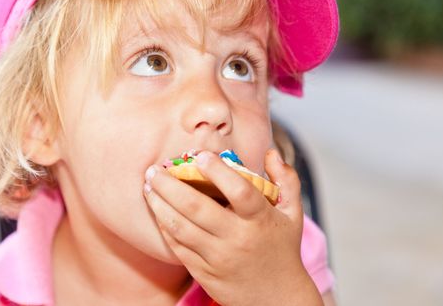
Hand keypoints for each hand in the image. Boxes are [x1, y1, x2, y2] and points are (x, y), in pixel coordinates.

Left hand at [143, 149, 322, 304]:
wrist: (277, 299)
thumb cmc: (283, 249)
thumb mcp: (293, 213)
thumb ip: (286, 180)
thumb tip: (270, 152)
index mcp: (260, 220)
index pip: (239, 191)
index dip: (218, 171)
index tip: (200, 156)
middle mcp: (238, 238)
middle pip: (197, 208)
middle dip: (170, 185)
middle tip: (154, 169)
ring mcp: (218, 258)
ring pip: (180, 227)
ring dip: (159, 204)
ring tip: (148, 187)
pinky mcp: (204, 273)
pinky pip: (178, 247)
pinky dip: (164, 227)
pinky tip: (157, 211)